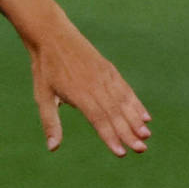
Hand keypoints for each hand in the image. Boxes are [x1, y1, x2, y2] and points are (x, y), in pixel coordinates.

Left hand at [29, 29, 151, 155]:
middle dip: (129, 133)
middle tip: (141, 149)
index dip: (110, 137)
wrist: (52, 34)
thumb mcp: (42, 96)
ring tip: (146, 135)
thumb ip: (50, 122)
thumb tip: (52, 148)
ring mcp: (105, 76)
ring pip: (124, 102)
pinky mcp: (110, 70)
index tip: (121, 153)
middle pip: (115, 113)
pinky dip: (136, 104)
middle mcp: (95, 85)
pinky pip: (126, 90)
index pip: (98, 119)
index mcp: (78, 94)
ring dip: (136, 120)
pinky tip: (145, 117)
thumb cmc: (45, 69)